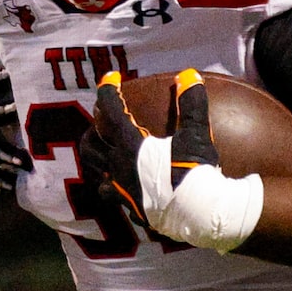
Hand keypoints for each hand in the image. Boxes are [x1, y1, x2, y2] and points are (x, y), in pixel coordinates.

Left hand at [84, 68, 263, 253]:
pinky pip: (113, 194)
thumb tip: (188, 75)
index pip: (110, 111)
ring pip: (96, 172)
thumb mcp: (197, 134)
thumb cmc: (197, 172)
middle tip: (101, 121)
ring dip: (97, 158)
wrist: (200, 214)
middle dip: (92, 130)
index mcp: (131, 147)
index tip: (111, 78)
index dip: (108, 90)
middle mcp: (119, 168)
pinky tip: (123, 183)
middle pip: (91, 145)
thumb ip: (191, 104)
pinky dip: (113, 184)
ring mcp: (122, 191)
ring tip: (105, 150)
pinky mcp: (130, 208)